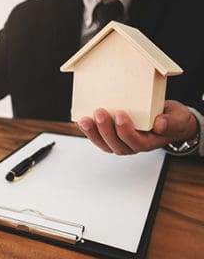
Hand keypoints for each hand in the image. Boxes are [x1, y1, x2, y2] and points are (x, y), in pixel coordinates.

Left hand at [77, 100, 197, 154]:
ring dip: (92, 132)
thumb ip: (170, 122)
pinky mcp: (111, 136)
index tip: (121, 114)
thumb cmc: (170, 120)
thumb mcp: (177, 119)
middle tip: (100, 112)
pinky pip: (98, 137)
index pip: (134, 141)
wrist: (167, 119)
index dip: (125, 130)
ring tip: (85, 120)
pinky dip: (89, 131)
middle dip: (105, 129)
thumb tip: (159, 124)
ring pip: (103, 143)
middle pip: (115, 144)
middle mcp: (131, 146)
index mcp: (147, 143)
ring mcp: (120, 142)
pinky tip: (81, 122)